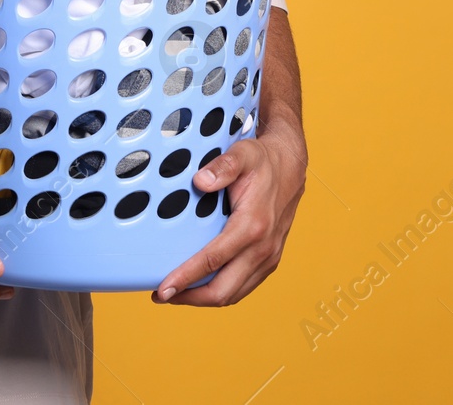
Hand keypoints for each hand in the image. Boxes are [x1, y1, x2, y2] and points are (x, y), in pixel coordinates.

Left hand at [151, 123, 306, 305]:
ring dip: (203, 299)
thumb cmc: (263, 162)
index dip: (185, 277)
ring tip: (176, 294)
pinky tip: (200, 285)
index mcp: (253, 226)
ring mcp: (268, 258)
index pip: (213, 260)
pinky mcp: (269, 261)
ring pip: (233, 294)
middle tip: (161, 295)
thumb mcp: (242, 154)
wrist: (290, 167)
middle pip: (223, 290)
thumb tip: (200, 181)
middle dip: (190, 298)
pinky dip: (220, 291)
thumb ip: (222, 166)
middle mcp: (263, 248)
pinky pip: (242, 287)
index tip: (163, 288)